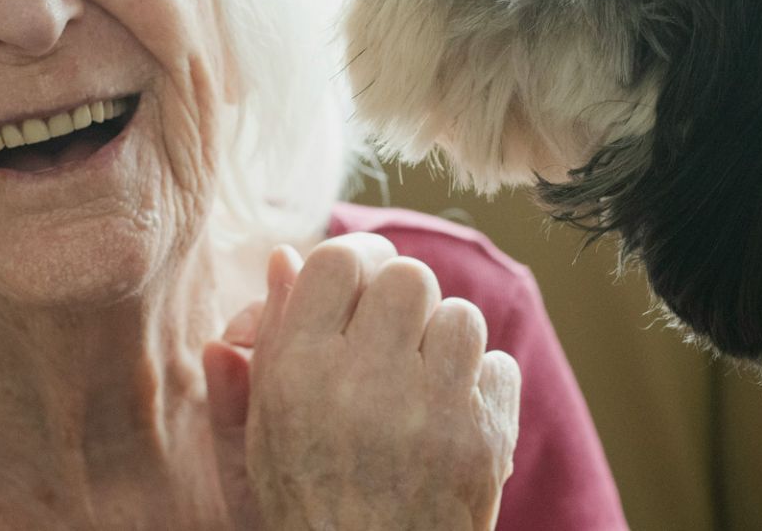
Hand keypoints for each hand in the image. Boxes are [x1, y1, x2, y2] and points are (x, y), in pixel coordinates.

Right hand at [204, 234, 520, 529]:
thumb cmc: (308, 504)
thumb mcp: (260, 429)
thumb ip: (265, 342)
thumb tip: (281, 257)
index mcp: (297, 371)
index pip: (339, 261)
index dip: (358, 260)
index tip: (363, 281)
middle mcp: (362, 381)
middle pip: (408, 276)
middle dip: (404, 299)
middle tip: (395, 335)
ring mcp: (429, 409)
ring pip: (461, 314)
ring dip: (446, 340)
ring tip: (424, 382)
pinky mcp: (483, 438)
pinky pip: (500, 366)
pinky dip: (482, 389)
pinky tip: (452, 421)